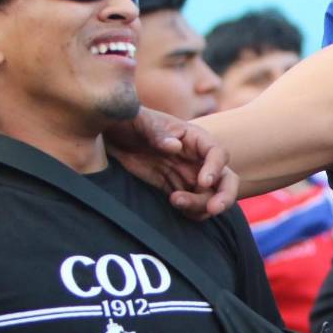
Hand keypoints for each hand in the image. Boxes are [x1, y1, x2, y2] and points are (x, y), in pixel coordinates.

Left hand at [104, 108, 237, 219]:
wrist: (106, 134)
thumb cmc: (126, 120)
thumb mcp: (139, 120)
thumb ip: (156, 132)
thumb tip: (175, 147)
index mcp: (194, 138)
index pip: (218, 153)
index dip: (215, 168)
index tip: (202, 182)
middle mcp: (197, 159)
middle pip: (226, 179)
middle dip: (225, 196)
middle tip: (213, 209)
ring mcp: (188, 176)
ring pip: (210, 197)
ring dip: (201, 206)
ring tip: (174, 201)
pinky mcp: (175, 189)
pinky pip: (193, 206)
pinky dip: (191, 212)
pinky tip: (172, 204)